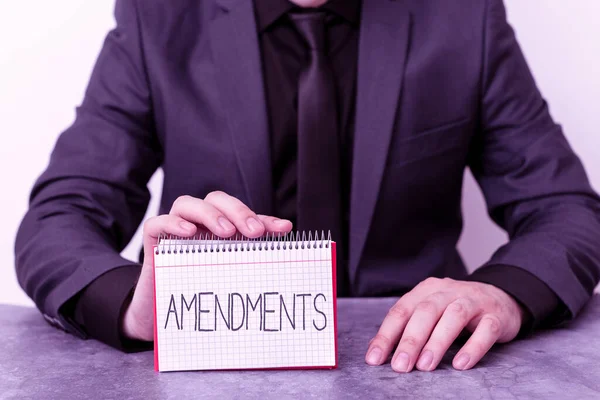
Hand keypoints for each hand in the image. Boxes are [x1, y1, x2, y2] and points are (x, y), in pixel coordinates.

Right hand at [121, 191, 292, 340]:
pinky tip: (189, 233)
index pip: (242, 214)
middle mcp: (198, 222)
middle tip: (254, 232)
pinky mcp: (153, 239)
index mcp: (219, 227)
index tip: (282, 229)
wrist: (165, 313)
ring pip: (187, 204)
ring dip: (210, 214)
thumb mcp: (230, 273)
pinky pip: (158, 223)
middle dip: (238, 211)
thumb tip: (284, 237)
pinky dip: (173, 223)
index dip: (263, 218)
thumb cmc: (201, 287)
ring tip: (227, 233)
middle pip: (216, 200)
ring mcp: (174, 228)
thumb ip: (253, 255)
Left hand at [365, 277, 525, 371]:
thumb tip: (378, 349)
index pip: (402, 310)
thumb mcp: (431, 311)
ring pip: (454, 316)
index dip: (386, 334)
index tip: (375, 359)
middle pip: (426, 311)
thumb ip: (407, 326)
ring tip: (425, 366)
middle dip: (411, 339)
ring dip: (437, 342)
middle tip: (400, 366)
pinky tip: (460, 364)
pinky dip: (473, 347)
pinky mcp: (496, 316)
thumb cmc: (457, 308)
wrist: (501, 296)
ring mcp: (474, 301)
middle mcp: (448, 291)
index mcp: (427, 290)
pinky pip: (486, 330)